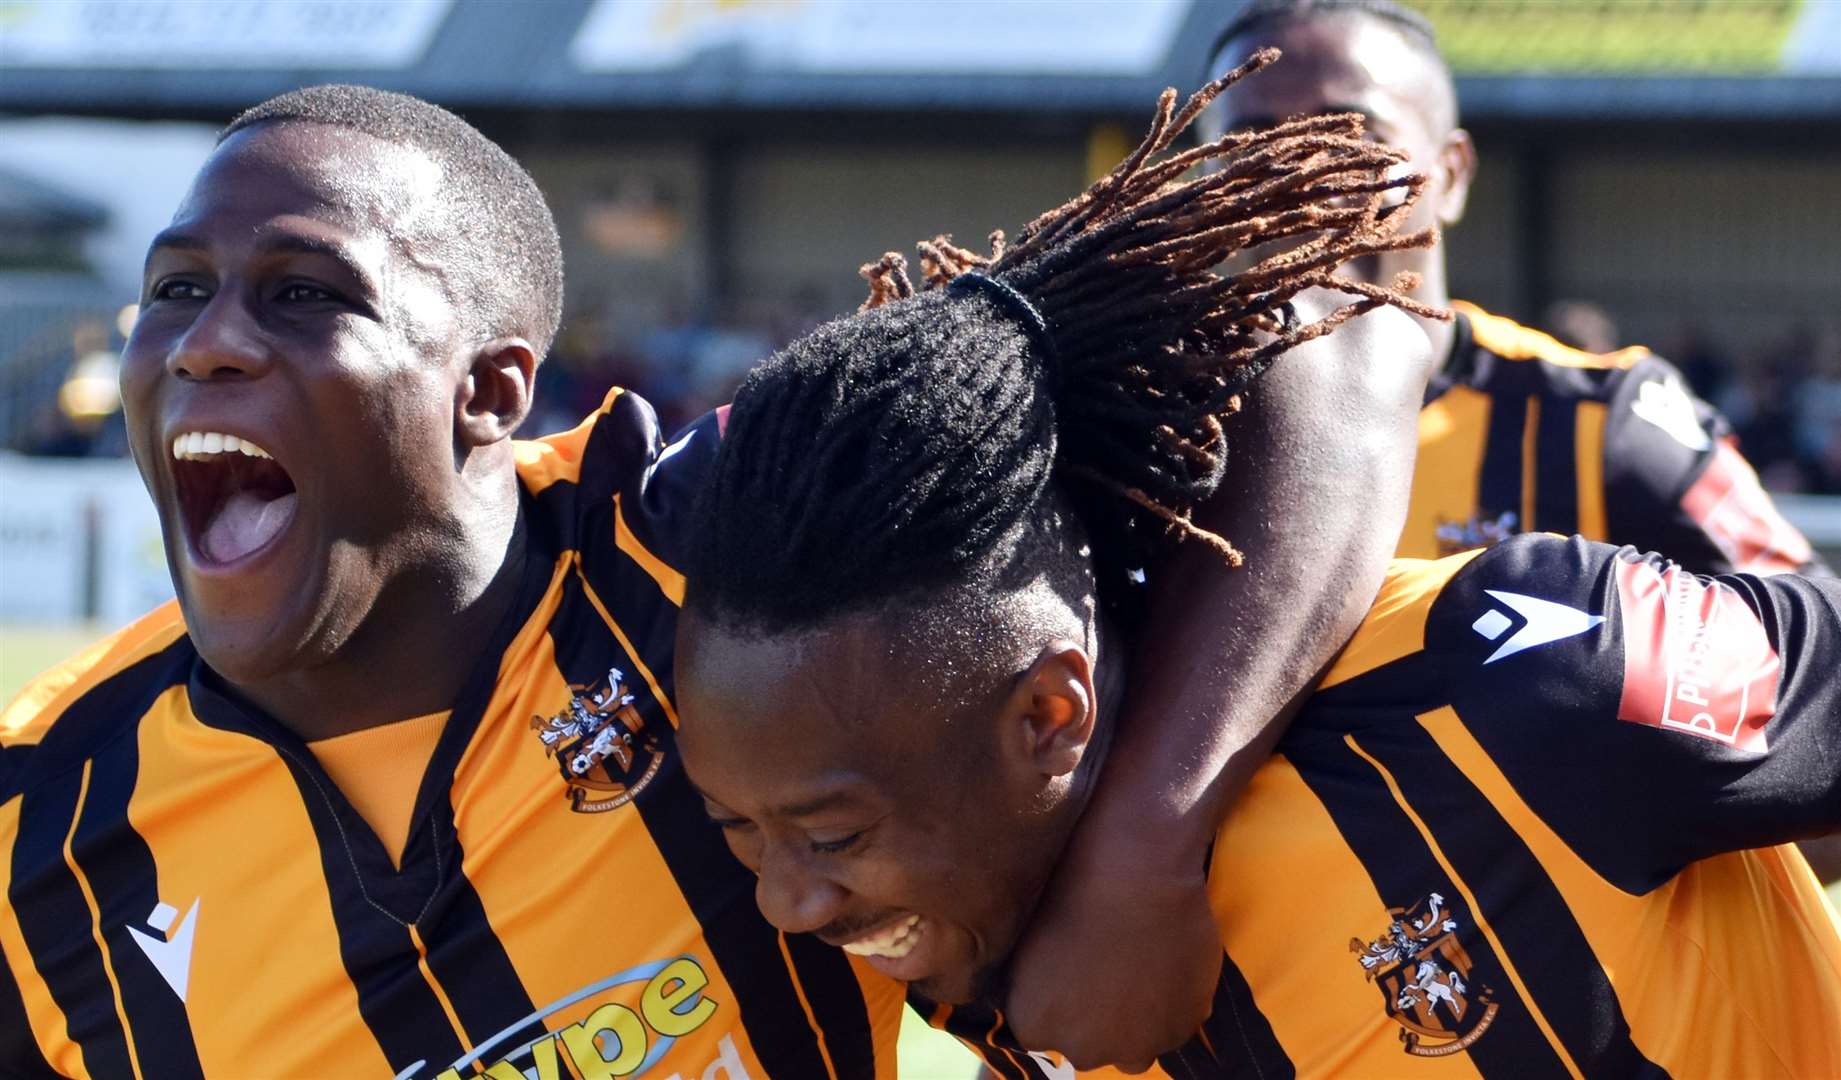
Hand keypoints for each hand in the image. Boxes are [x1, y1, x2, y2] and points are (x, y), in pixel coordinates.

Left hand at [1002, 849, 1221, 1071]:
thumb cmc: (1071, 891)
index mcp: (1035, 1026)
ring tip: (1138, 974)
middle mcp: (1082, 1049)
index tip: (1071, 974)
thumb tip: (1035, 1000)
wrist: (1135, 871)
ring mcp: (1135, 1045)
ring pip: (1133, 1050)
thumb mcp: (1024, 943)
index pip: (1042, 1032)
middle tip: (1107, 972)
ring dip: (1135, 1025)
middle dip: (1095, 1019)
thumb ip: (1027, 988)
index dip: (1059, 1003)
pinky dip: (1171, 1008)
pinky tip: (1165, 967)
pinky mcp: (1180, 1029)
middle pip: (1087, 1047)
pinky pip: (1173, 1029)